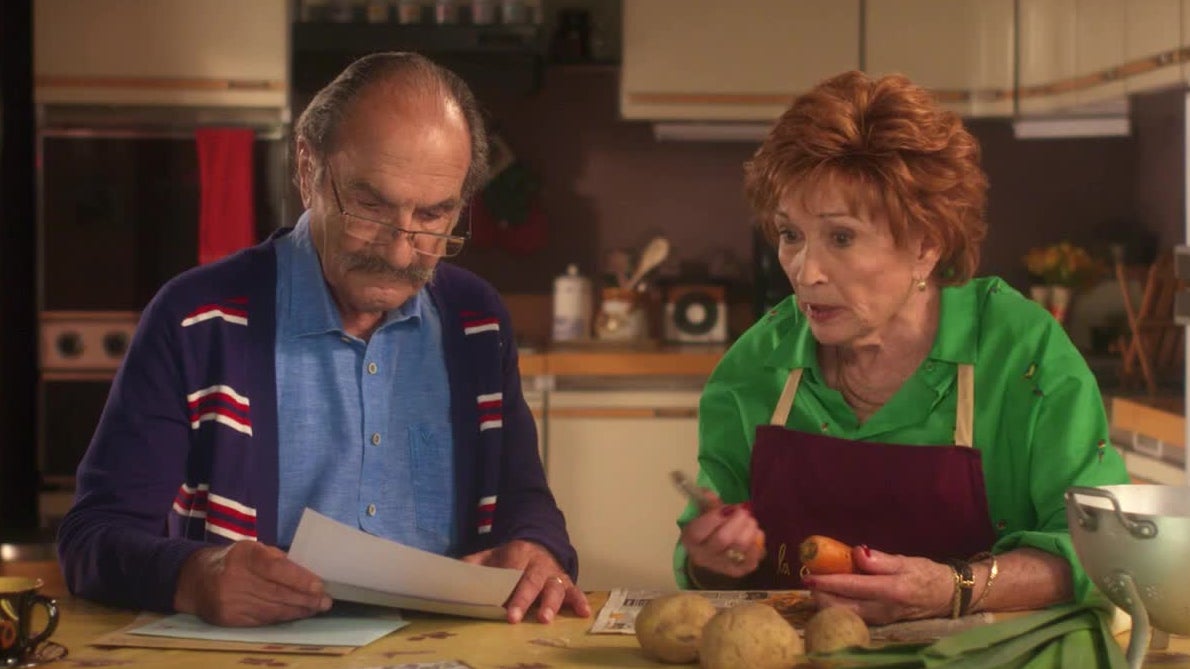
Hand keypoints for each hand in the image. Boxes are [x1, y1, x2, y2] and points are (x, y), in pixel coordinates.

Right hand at [173, 541, 331, 626]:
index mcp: (243, 554)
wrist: (195, 579)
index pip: (275, 568)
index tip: (319, 586)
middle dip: (305, 598)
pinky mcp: (227, 618)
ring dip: (297, 610)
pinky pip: (261, 620)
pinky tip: (295, 614)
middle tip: (325, 601)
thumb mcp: (252, 549)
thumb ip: (278, 559)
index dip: (299, 579)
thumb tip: (308, 574)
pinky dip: (282, 618)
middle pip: (276, 592)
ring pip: (271, 609)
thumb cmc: (233, 560)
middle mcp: (234, 577)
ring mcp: (229, 600)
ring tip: (315, 608)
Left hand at [461, 539, 589, 623]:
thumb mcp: (491, 554)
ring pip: (554, 586)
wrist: (538, 543)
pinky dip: (579, 600)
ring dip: (550, 603)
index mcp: (519, 553)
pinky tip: (583, 612)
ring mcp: (554, 572)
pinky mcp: (566, 581)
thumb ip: (474, 563)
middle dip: (523, 599)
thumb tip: (452, 572)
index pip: (511, 570)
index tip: (497, 604)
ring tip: (544, 618)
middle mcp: (539, 563)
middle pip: (532, 581)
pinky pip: (574, 590)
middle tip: (513, 617)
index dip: (505, 587)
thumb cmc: (511, 557)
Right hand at [680, 495, 765, 578]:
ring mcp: (720, 566)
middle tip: (744, 512)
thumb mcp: (703, 513)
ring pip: (739, 548)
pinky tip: (756, 534)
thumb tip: (708, 493)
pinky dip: (757, 545)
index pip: (699, 530)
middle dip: (737, 521)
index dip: (715, 517)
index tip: (728, 508)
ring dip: (749, 530)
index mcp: (691, 539)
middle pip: (722, 538)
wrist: (710, 554)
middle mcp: (703, 555)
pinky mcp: (736, 572)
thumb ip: (708, 502)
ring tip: (751, 521)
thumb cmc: (708, 528)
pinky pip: (751, 561)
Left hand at [803, 545, 952, 624]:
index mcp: (890, 590)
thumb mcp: (905, 561)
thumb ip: (880, 560)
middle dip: (821, 596)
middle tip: (809, 580)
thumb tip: (857, 552)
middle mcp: (882, 609)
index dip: (827, 582)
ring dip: (827, 603)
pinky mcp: (880, 623)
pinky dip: (838, 607)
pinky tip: (832, 595)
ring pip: (845, 615)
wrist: (947, 596)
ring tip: (818, 586)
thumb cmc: (925, 574)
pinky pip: (853, 617)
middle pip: (842, 608)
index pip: (851, 586)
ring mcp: (880, 619)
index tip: (809, 576)